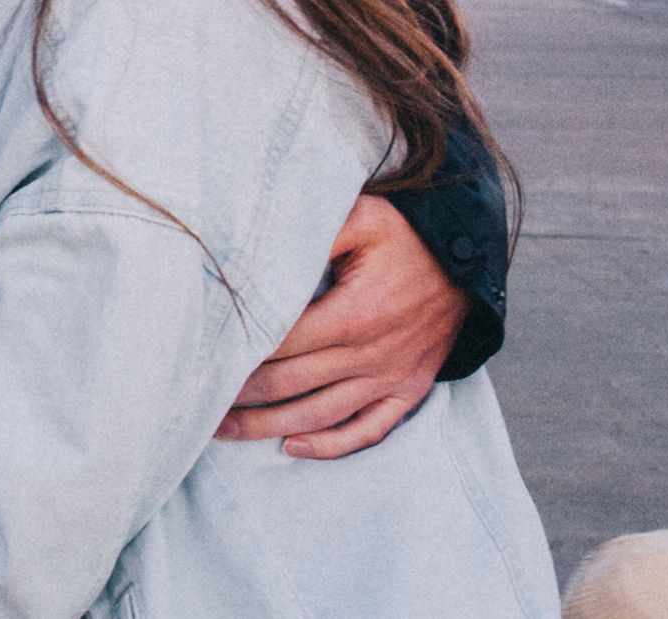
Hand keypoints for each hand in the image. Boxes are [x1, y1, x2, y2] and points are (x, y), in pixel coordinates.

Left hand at [215, 194, 465, 459]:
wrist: (469, 264)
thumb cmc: (406, 236)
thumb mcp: (364, 217)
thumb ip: (316, 230)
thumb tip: (268, 241)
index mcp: (354, 313)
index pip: (281, 345)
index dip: (239, 356)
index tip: (204, 360)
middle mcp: (371, 354)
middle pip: (292, 386)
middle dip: (241, 397)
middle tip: (199, 403)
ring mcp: (390, 378)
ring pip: (320, 415)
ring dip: (270, 428)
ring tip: (226, 432)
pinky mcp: (407, 391)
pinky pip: (368, 431)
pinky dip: (330, 446)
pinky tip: (294, 449)